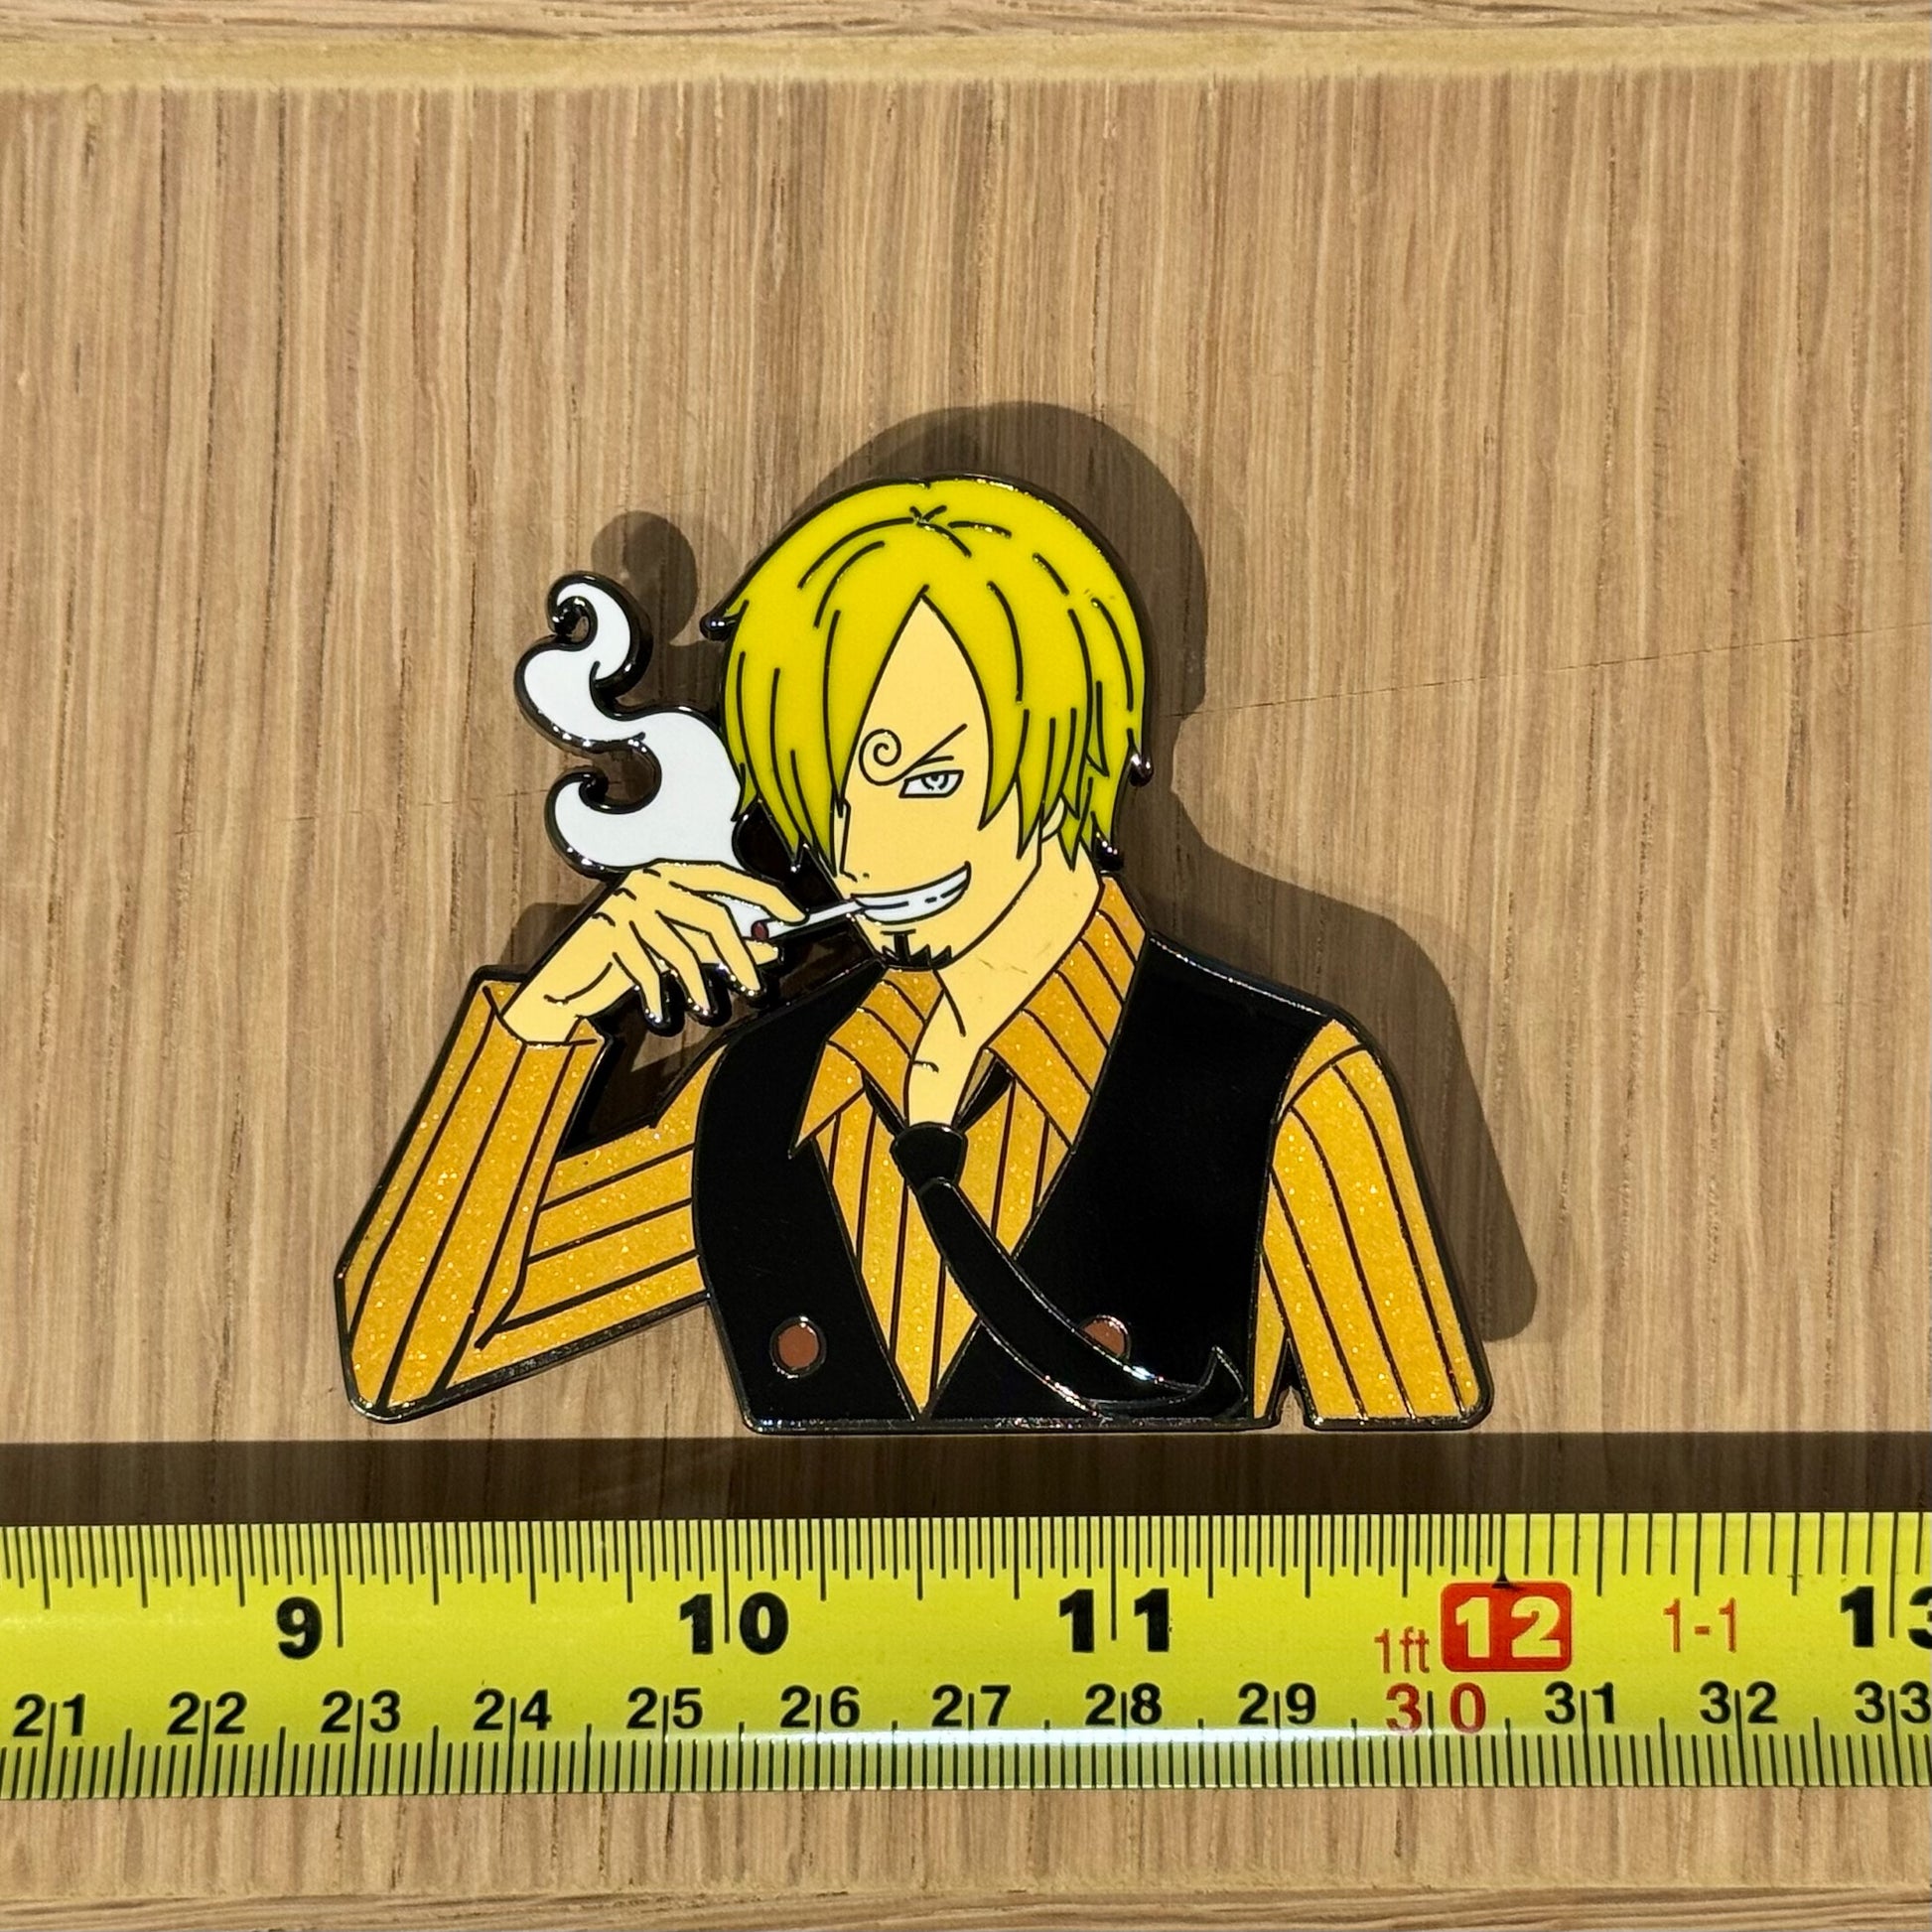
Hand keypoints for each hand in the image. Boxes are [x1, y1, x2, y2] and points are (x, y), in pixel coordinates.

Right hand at [501, 862, 804, 1043]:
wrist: (565, 981)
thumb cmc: (630, 960)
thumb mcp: (681, 950)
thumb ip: (721, 945)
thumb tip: (771, 950)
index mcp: (668, 872)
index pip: (724, 876)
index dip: (763, 894)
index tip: (795, 917)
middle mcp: (649, 880)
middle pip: (712, 917)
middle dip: (739, 957)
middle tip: (757, 989)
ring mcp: (626, 905)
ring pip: (683, 950)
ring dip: (699, 987)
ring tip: (707, 1010)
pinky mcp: (606, 933)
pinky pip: (649, 971)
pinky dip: (660, 997)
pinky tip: (664, 1015)